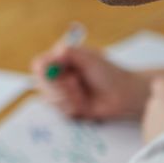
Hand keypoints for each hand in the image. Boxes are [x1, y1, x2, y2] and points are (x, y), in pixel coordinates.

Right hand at [31, 44, 147, 119]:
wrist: (124, 95)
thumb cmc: (109, 73)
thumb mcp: (89, 58)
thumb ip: (69, 52)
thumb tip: (55, 52)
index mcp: (61, 61)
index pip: (39, 64)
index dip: (43, 71)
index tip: (57, 73)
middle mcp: (58, 77)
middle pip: (40, 84)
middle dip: (58, 86)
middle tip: (75, 82)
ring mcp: (62, 93)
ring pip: (50, 99)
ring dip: (68, 97)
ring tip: (84, 94)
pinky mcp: (68, 108)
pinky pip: (60, 111)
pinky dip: (73, 107)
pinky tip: (85, 104)